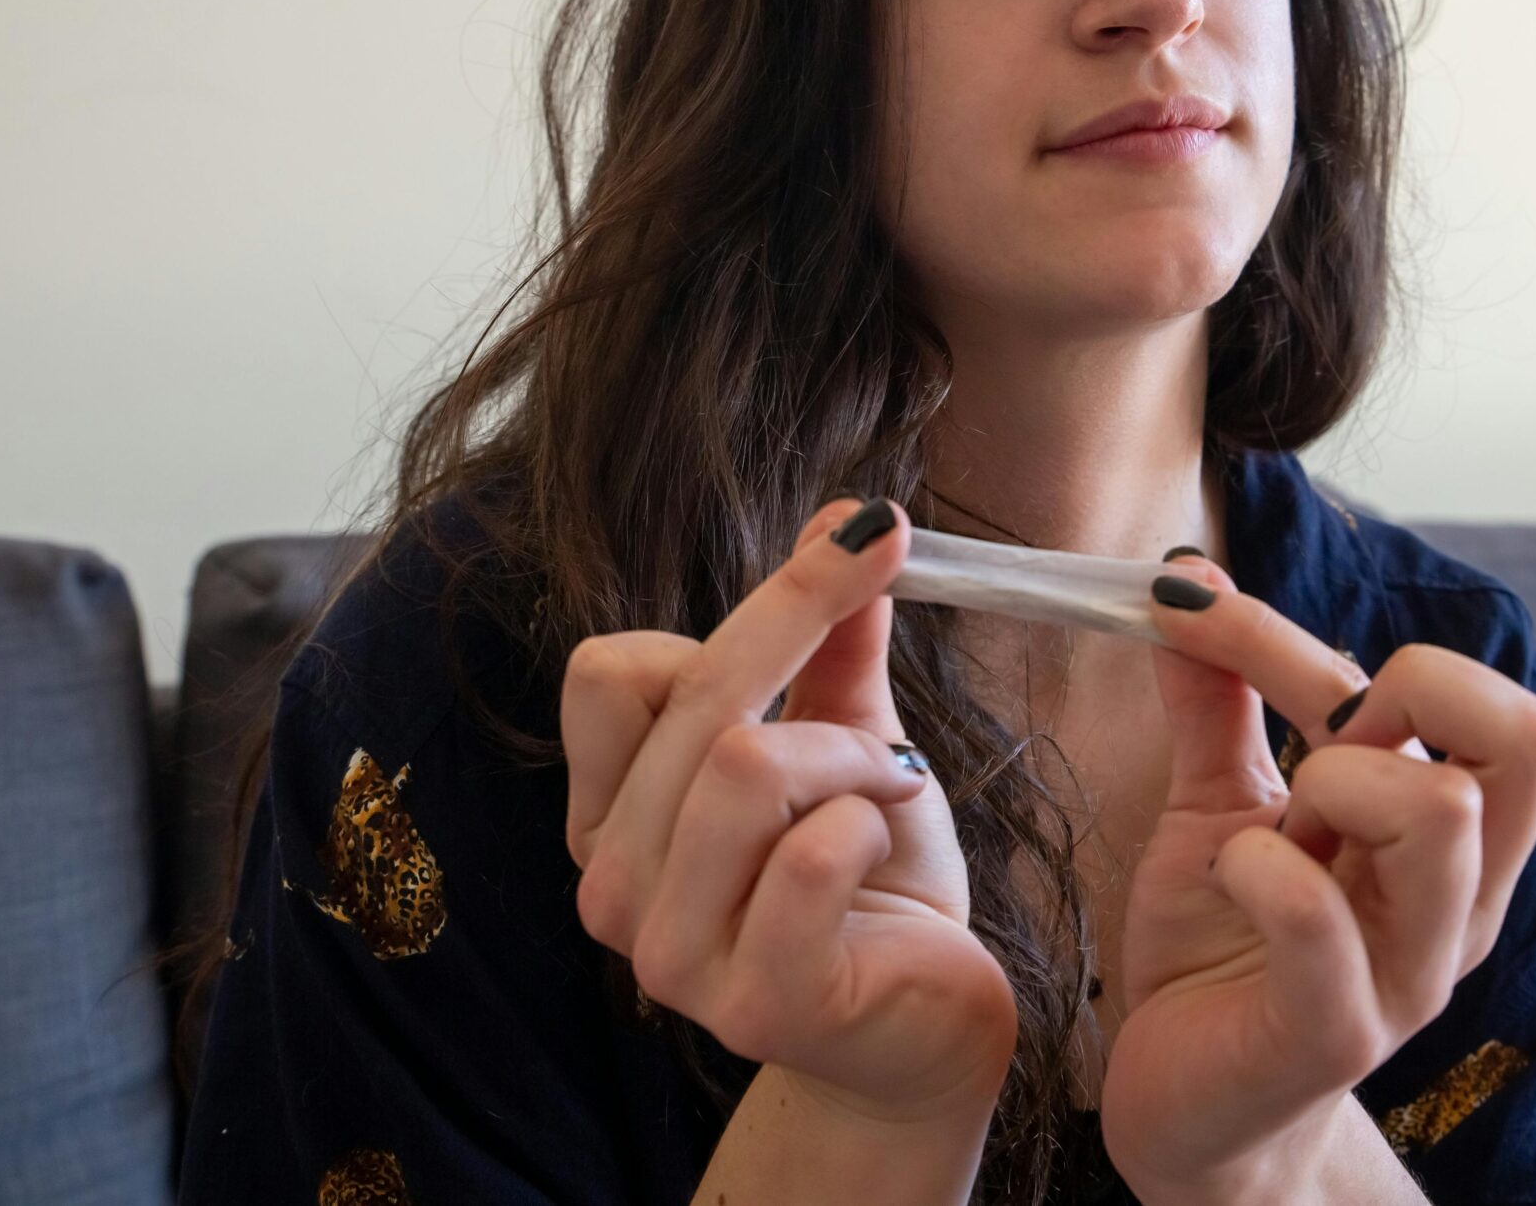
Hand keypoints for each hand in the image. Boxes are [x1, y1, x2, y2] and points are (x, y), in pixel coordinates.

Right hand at [561, 497, 1016, 1123]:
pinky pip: (810, 858)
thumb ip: (832, 640)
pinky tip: (881, 857)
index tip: (837, 574)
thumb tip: (848, 514)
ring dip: (850, 755)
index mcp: (610, 816)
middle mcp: (613, 887)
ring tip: (886, 788)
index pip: (609, 669)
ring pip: (745, 767)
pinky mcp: (755, 1004)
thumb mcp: (848, 737)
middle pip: (692, 701)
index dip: (731, 610)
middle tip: (891, 565)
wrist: (925, 1022)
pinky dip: (869, 827)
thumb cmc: (873, 879)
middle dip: (810, 622)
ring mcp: (671, 957)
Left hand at [1097, 554, 1535, 1196]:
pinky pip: (1318, 910)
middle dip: (1397, 691)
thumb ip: (1217, 699)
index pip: (1468, 689)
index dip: (1321, 629)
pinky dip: (1254, 866)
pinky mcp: (1340, 1031)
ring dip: (1331, 782)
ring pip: (1440, 811)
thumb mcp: (1217, 805)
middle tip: (1301, 748)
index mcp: (1453, 835)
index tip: (1195, 610)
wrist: (1187, 1109)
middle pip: (1525, 734)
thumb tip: (1188, 574)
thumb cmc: (1220, 953)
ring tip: (1268, 833)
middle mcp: (1458, 899)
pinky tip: (1227, 883)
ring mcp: (1410, 970)